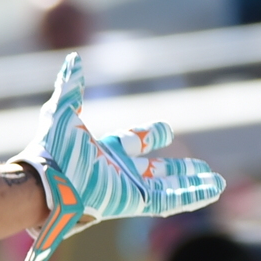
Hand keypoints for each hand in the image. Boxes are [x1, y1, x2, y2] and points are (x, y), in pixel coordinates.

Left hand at [15, 54, 224, 260]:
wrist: (45, 181)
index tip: (166, 130)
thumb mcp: (61, 112)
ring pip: (168, 186)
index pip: (134, 142)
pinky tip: (212, 189)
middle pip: (156, 169)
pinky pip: (169, 199)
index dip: (150, 136)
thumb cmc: (51, 149)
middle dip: (178, 168)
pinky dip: (192, 194)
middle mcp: (119, 170)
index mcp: (104, 150)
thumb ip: (71, 86)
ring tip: (215, 181)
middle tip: (200, 166)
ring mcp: (128, 187)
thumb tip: (73, 59)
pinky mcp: (134, 201)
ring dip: (192, 183)